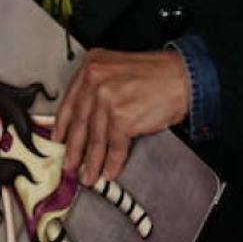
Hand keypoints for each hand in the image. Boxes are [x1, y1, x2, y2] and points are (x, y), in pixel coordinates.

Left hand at [55, 48, 191, 186]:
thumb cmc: (156, 75)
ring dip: (92, 162)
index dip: (63, 125)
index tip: (58, 139)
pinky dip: (112, 163)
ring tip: (88, 175)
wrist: (183, 77)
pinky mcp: (123, 118)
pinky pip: (115, 147)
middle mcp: (96, 80)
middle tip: (69, 164)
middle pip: (80, 123)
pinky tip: (109, 171)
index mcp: (92, 66)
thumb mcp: (117, 71)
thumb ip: (98, 89)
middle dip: (74, 149)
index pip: (70, 101)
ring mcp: (108, 99)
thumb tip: (85, 120)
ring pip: (96, 138)